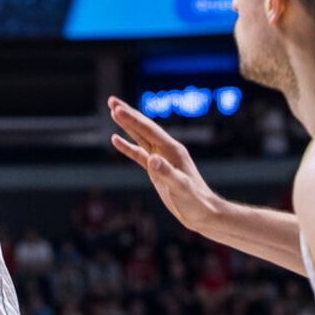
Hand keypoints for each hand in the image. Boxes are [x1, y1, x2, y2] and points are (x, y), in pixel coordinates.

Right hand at [109, 96, 220, 232]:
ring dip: (127, 124)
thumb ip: (167, 173)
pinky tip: (116, 139)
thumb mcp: (181, 188)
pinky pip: (139, 154)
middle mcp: (167, 150)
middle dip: (128, 114)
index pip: (149, 131)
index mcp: (173, 150)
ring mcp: (160, 159)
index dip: (133, 120)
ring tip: (113, 111)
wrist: (203, 213)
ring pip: (140, 137)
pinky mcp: (156, 170)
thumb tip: (151, 160)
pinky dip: (127, 146)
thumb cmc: (196, 201)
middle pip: (144, 128)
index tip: (117, 109)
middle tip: (111, 100)